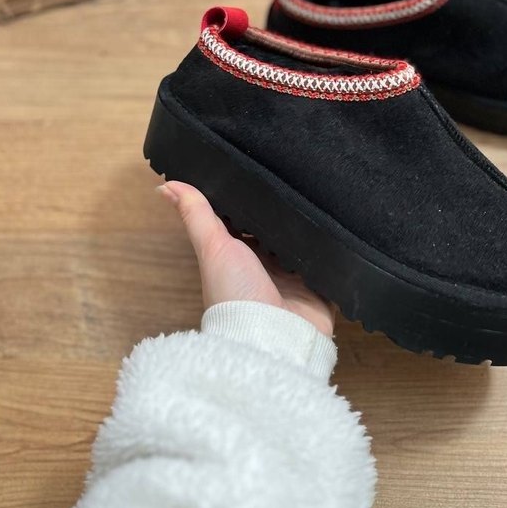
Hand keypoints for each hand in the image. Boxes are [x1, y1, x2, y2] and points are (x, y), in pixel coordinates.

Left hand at [157, 181, 333, 336]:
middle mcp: (267, 266)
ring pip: (306, 244)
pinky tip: (341, 228)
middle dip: (288, 211)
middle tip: (302, 176)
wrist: (271, 339)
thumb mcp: (212, 248)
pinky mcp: (320, 289)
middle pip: (279, 231)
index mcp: (239, 256)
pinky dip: (335, 250)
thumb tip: (165, 186)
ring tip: (326, 194)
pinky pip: (331, 264)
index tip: (262, 168)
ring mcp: (295, 279)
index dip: (253, 198)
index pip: (248, 220)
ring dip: (313, 228)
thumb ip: (196, 215)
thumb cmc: (234, 297)